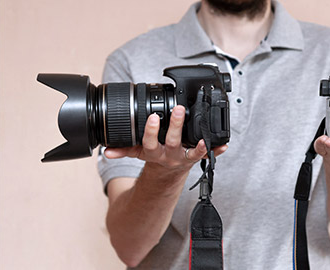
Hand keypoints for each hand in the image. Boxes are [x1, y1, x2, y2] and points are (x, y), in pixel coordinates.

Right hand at [104, 105, 227, 169]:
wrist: (167, 173)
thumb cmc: (154, 155)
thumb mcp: (137, 152)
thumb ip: (123, 149)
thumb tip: (105, 151)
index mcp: (153, 152)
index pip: (150, 142)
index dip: (151, 131)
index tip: (153, 117)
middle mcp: (169, 155)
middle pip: (173, 141)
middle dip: (176, 125)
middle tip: (179, 109)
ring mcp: (184, 157)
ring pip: (192, 149)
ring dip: (199, 142)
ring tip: (204, 134)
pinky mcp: (196, 158)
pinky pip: (208, 155)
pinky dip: (216, 150)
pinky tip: (224, 145)